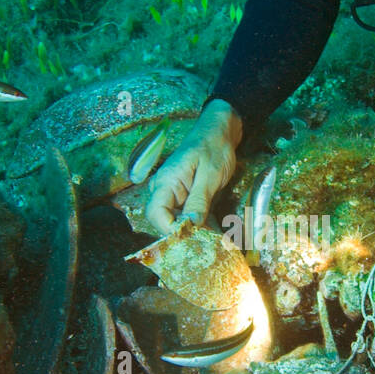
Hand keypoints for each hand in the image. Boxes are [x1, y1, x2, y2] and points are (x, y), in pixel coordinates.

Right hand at [144, 99, 241, 233]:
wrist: (219, 131)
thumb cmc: (214, 147)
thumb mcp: (210, 174)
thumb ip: (199, 200)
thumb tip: (191, 225)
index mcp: (166, 181)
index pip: (155, 214)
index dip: (169, 229)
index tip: (191, 237)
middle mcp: (165, 189)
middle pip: (164, 221)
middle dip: (183, 234)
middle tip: (206, 242)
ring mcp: (174, 194)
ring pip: (176, 221)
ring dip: (193, 231)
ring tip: (214, 239)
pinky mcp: (184, 197)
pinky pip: (186, 216)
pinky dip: (199, 224)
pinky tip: (215, 230)